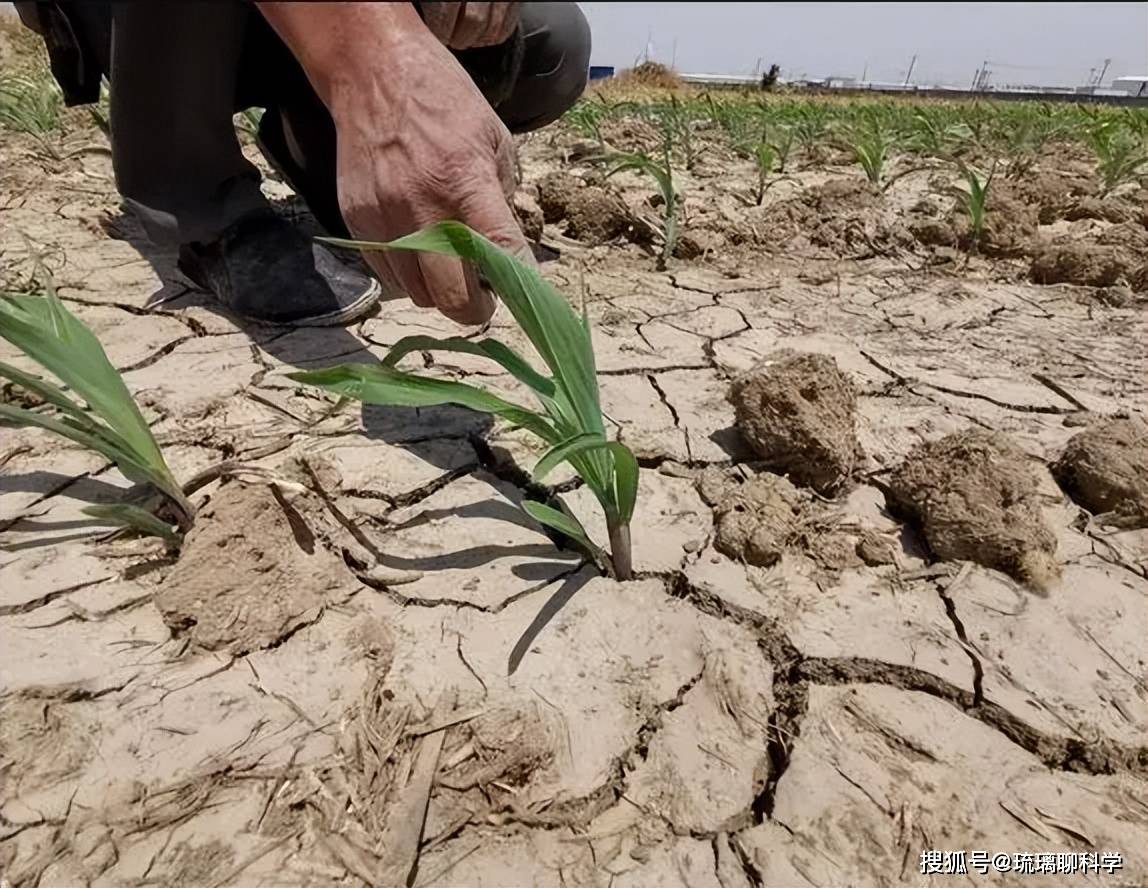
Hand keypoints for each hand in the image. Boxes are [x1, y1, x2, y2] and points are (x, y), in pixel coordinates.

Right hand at [256, 2, 531, 325]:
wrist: (372, 73)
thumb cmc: (442, 102)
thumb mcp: (493, 138)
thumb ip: (502, 198)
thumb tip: (508, 249)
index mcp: (466, 181)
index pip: (501, 253)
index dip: (518, 285)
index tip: (525, 298)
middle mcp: (422, 207)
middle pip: (452, 298)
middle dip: (474, 308)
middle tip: (483, 298)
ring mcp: (385, 219)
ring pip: (418, 295)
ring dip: (439, 292)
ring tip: (448, 269)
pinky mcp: (358, 224)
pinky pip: (389, 276)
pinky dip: (409, 276)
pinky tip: (419, 251)